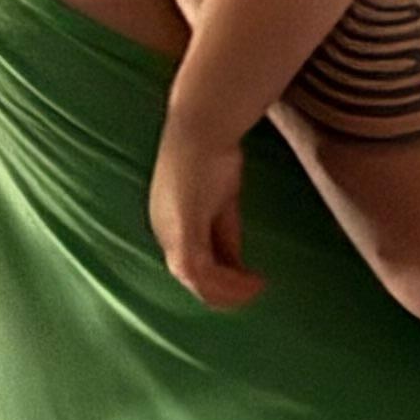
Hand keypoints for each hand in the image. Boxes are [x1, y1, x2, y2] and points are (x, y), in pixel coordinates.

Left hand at [150, 119, 261, 308]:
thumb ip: (225, 233)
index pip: (189, 266)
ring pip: (195, 280)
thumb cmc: (211, 153)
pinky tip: (252, 279)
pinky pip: (201, 270)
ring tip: (257, 288)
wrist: (201, 127)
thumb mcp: (222, 201)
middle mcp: (163, 230)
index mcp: (167, 223)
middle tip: (255, 292)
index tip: (247, 283)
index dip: (218, 280)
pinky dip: (228, 279)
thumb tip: (235, 264)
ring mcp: (170, 230)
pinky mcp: (182, 229)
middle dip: (224, 292)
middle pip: (190, 278)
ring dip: (228, 289)